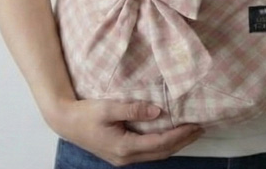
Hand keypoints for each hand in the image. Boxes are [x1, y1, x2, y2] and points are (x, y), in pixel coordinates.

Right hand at [50, 98, 204, 165]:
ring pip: (156, 154)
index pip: (161, 142)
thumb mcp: (108, 108)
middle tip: (201, 129)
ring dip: (174, 144)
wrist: (65, 122)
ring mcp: (123, 158)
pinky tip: (168, 135)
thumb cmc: (85, 113)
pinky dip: (162, 144)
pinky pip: (148, 151)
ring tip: (190, 132)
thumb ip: (133, 109)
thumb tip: (158, 111)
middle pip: (162, 152)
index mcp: (125, 147)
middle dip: (183, 141)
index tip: (196, 125)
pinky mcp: (120, 154)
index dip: (180, 135)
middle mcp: (126, 157)